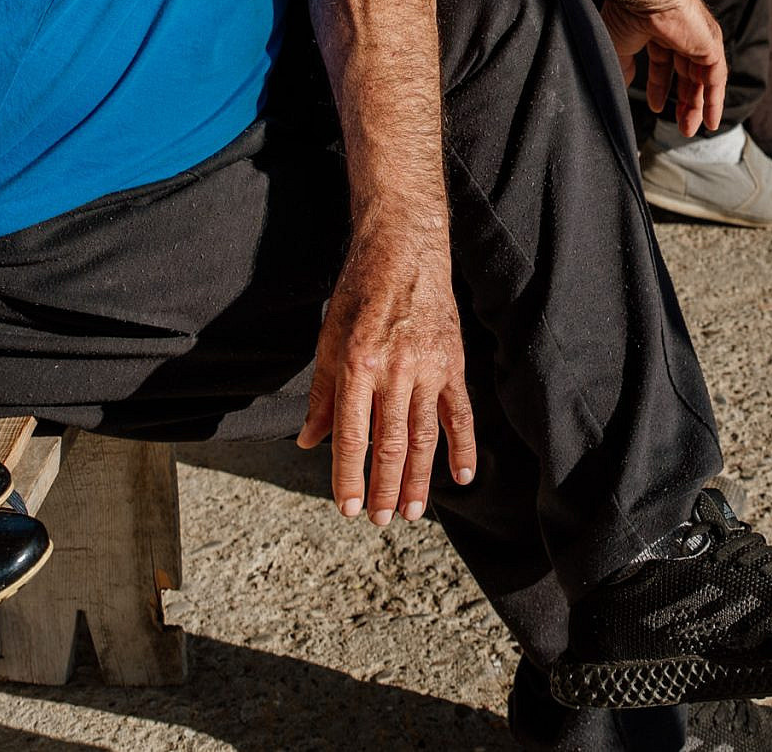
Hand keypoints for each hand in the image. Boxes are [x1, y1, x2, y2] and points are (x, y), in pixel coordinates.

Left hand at [297, 222, 478, 525]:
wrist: (405, 249)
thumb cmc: (360, 291)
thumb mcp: (328, 339)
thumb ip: (322, 395)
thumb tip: (308, 441)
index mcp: (357, 366)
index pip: (352, 437)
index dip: (348, 478)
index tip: (347, 509)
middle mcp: (395, 371)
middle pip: (390, 445)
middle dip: (384, 489)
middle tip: (380, 521)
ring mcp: (429, 368)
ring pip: (425, 436)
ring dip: (419, 479)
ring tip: (413, 512)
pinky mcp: (453, 363)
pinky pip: (460, 413)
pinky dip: (463, 446)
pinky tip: (462, 476)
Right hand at [600, 0, 728, 136]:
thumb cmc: (626, 12)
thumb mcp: (617, 46)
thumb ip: (623, 67)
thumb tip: (625, 85)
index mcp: (657, 27)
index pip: (663, 61)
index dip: (660, 86)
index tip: (657, 106)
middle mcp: (680, 31)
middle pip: (686, 72)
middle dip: (683, 99)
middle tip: (680, 125)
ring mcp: (698, 37)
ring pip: (702, 77)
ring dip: (697, 105)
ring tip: (690, 129)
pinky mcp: (710, 45)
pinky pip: (716, 78)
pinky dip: (715, 100)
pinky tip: (711, 121)